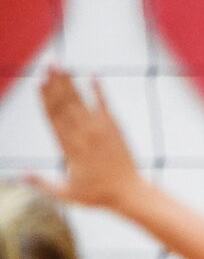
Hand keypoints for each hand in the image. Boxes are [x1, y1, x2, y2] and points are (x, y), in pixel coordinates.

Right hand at [28, 66, 141, 208]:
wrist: (129, 194)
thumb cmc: (97, 195)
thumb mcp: (65, 193)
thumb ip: (42, 183)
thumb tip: (19, 175)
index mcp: (69, 148)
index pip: (54, 118)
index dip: (46, 99)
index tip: (39, 82)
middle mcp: (83, 135)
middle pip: (65, 104)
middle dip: (55, 82)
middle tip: (48, 62)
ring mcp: (100, 130)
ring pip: (80, 101)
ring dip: (70, 81)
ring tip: (60, 64)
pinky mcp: (114, 128)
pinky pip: (105, 105)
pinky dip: (99, 90)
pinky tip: (93, 74)